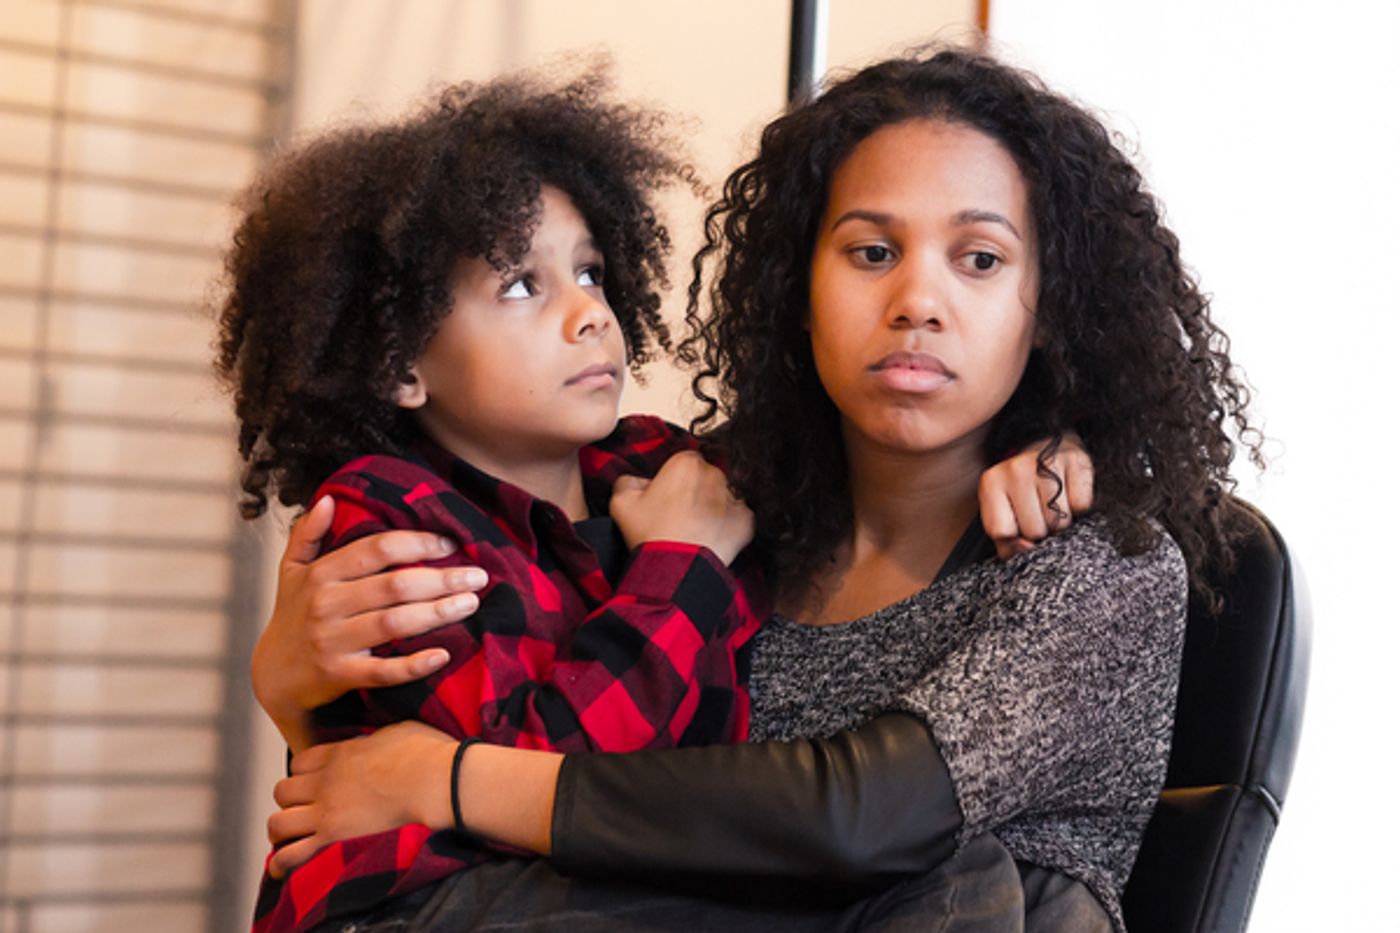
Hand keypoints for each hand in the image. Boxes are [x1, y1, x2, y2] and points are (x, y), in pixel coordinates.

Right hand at [251, 496, 489, 751]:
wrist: (273, 676)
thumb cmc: (293, 615)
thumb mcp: (291, 570)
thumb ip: (308, 533)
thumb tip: (330, 499)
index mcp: (321, 574)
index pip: (377, 549)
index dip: (417, 543)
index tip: (450, 543)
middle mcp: (326, 604)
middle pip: (394, 585)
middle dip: (441, 578)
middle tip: (477, 576)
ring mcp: (332, 641)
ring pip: (394, 623)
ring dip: (438, 613)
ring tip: (471, 604)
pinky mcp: (339, 675)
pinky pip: (382, 671)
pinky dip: (413, 665)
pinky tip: (442, 656)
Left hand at [266, 720, 457, 878]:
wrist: (439, 781)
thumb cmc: (429, 755)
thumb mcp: (398, 730)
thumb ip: (378, 738)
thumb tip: (382, 740)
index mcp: (341, 753)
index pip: (300, 762)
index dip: (304, 775)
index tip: (315, 785)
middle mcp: (326, 781)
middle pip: (282, 791)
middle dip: (290, 803)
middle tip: (304, 814)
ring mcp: (327, 811)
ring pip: (278, 823)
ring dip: (283, 832)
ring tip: (293, 841)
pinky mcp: (333, 838)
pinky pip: (290, 855)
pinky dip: (282, 863)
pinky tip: (284, 869)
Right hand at [609, 451, 754, 564]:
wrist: (675, 569)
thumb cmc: (650, 534)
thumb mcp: (621, 502)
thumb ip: (628, 480)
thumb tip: (639, 481)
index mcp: (685, 463)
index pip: (684, 461)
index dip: (675, 478)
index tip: (669, 494)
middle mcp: (714, 475)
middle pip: (706, 476)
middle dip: (696, 490)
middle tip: (680, 514)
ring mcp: (733, 498)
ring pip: (723, 496)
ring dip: (713, 507)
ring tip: (695, 529)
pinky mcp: (745, 521)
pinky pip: (737, 518)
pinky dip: (727, 526)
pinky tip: (710, 537)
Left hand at [979, 433, 1093, 559]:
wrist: (1048, 447)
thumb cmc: (1023, 490)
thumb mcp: (1003, 514)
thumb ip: (1006, 542)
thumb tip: (1027, 548)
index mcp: (990, 483)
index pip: (1002, 532)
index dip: (1014, 536)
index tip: (1019, 523)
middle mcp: (1015, 470)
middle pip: (1034, 530)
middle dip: (1041, 529)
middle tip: (1040, 510)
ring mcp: (1045, 463)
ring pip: (1060, 522)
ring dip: (1061, 521)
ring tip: (1054, 502)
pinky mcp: (1075, 460)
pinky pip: (1082, 506)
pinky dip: (1079, 507)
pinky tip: (1069, 493)